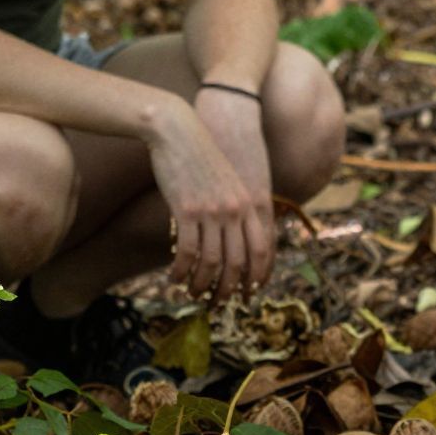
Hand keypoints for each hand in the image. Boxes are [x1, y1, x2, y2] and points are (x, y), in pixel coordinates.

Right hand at [195, 88, 276, 293]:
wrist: (179, 131)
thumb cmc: (202, 155)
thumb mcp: (229, 181)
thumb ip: (236, 206)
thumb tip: (233, 237)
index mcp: (249, 202)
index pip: (262, 248)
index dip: (258, 275)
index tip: (250, 292)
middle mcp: (235, 209)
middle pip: (238, 262)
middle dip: (228, 289)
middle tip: (217, 303)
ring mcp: (212, 210)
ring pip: (212, 262)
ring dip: (202, 284)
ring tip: (192, 293)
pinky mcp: (187, 209)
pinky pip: (188, 251)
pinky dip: (181, 270)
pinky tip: (174, 276)